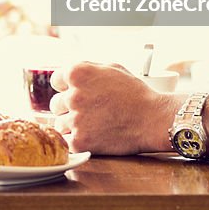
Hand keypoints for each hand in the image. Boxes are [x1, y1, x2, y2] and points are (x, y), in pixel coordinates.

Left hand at [49, 61, 176, 154]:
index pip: (56, 80)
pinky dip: (76, 141)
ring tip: (93, 125)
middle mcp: (73, 95)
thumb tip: (69, 74)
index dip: (68, 87)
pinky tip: (92, 136)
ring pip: (59, 124)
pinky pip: (67, 141)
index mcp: (78, 73)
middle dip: (68, 107)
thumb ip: (87, 69)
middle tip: (88, 111)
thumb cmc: (135, 93)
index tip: (79, 93)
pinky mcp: (80, 141)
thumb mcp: (111, 68)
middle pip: (56, 104)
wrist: (152, 119)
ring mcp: (76, 119)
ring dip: (72, 125)